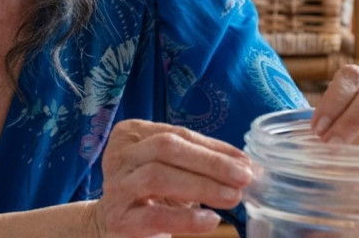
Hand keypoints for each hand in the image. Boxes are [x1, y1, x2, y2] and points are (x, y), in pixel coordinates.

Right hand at [91, 119, 252, 237]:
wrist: (112, 224)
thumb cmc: (149, 193)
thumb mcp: (171, 169)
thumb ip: (199, 162)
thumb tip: (246, 165)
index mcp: (130, 134)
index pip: (177, 134)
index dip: (214, 147)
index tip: (245, 161)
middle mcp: (119, 155)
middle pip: (166, 148)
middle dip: (209, 162)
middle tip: (243, 177)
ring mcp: (116, 186)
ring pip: (158, 176)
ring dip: (201, 186)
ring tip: (232, 197)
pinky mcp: (119, 218)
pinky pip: (155, 215)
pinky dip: (186, 218)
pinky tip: (210, 220)